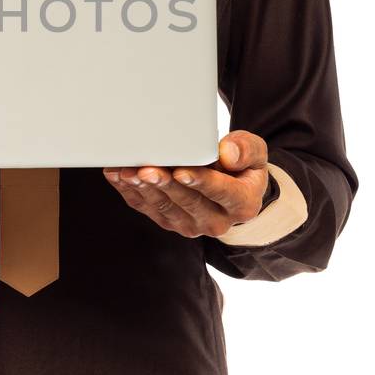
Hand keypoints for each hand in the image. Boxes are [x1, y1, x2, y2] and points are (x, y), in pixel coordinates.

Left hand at [103, 130, 269, 238]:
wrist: (233, 190)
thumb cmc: (242, 166)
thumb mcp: (256, 154)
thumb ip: (246, 150)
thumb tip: (227, 153)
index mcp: (242, 204)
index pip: (220, 192)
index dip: (200, 181)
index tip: (181, 171)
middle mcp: (217, 221)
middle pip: (187, 201)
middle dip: (164, 184)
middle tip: (146, 169)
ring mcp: (190, 224)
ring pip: (163, 206)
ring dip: (143, 189)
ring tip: (127, 171)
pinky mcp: (169, 221)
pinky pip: (146, 208)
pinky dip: (130, 192)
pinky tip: (118, 175)